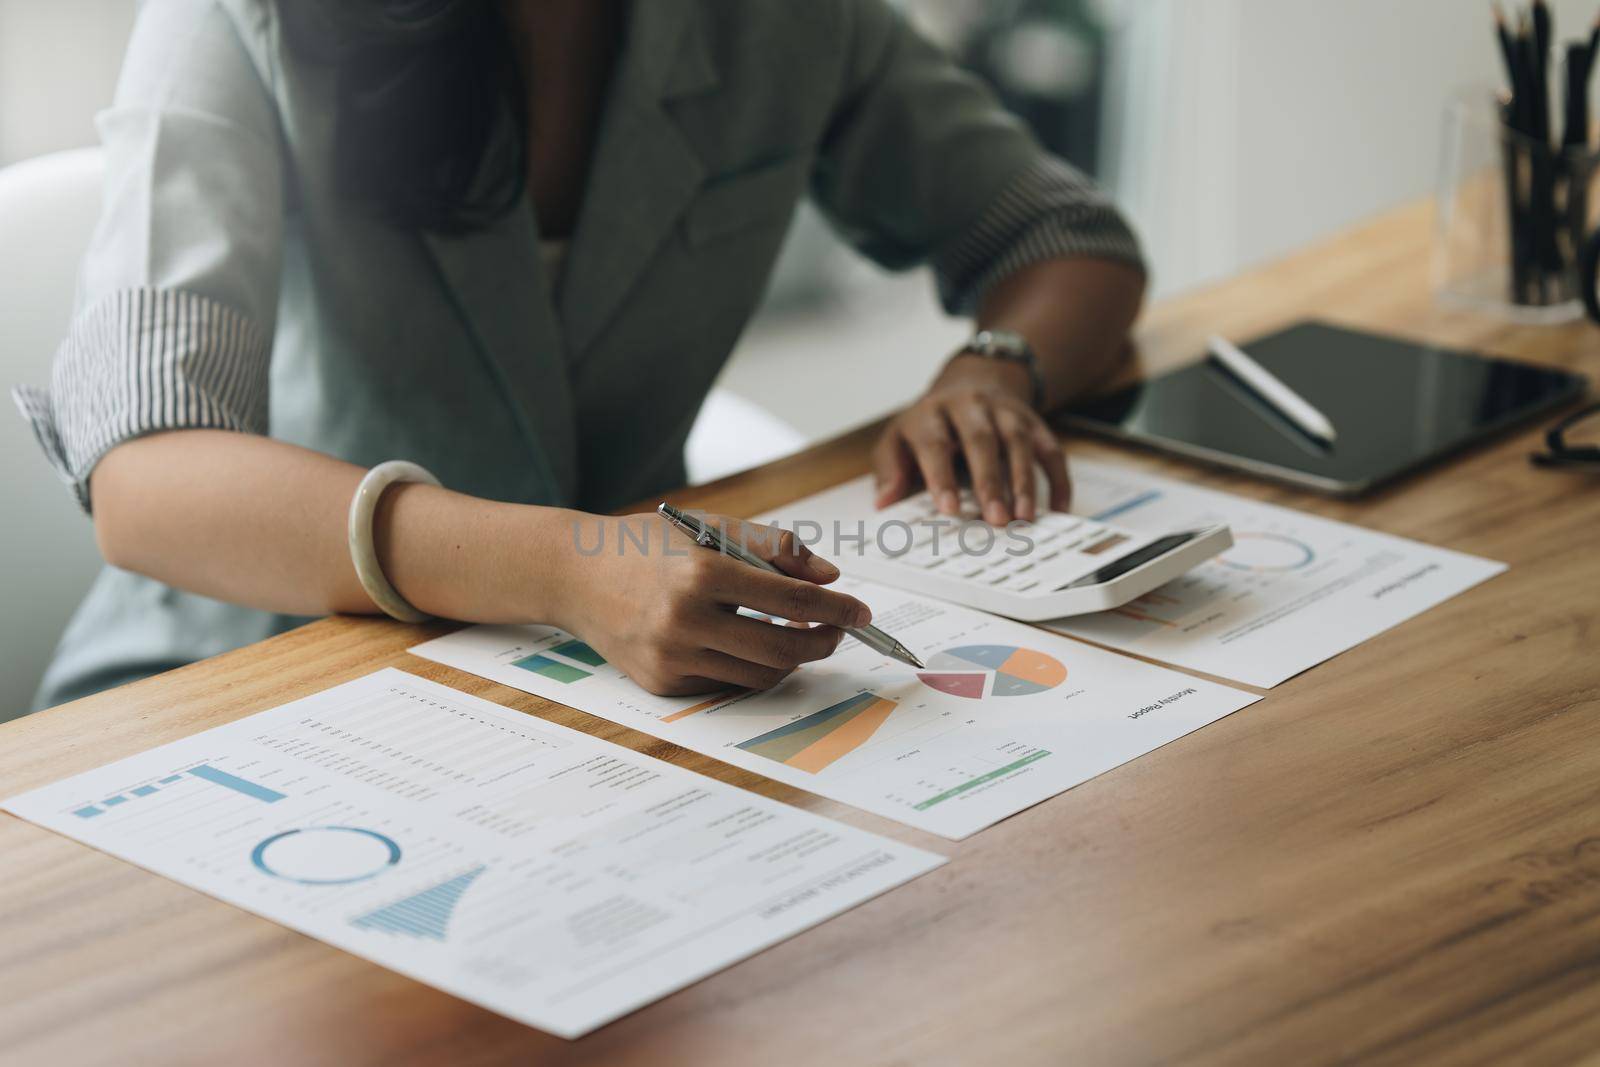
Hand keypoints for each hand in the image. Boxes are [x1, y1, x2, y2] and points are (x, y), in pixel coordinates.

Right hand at [550, 513, 871, 696]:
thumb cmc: (647, 544)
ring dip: (791, 660)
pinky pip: (726, 684)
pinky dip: (749, 668)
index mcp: (701, 573)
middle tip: (838, 631)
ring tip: (797, 636)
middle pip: (782, 650)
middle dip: (823, 642)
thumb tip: (829, 578)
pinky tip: (749, 644)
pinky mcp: (661, 683)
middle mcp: (684, 620)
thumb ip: (774, 548)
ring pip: (759, 676)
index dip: (835, 609)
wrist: (573, 575)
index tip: (861, 612)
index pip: (790, 601)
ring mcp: (670, 658)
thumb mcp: (709, 529)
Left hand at [872, 354, 1070, 523]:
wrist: (973, 380)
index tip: (948, 509)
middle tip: (995, 518)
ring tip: (1024, 517)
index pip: (935, 443)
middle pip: (981, 441)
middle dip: (989, 481)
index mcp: (932, 413)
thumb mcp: (900, 437)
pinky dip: (1058, 479)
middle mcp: (971, 406)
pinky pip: (1051, 448)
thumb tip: (884, 501)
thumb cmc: (932, 423)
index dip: (941, 476)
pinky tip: (1058, 508)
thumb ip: (890, 468)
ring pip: (1018, 442)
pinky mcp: (1034, 422)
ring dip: (1024, 481)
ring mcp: (1006, 412)